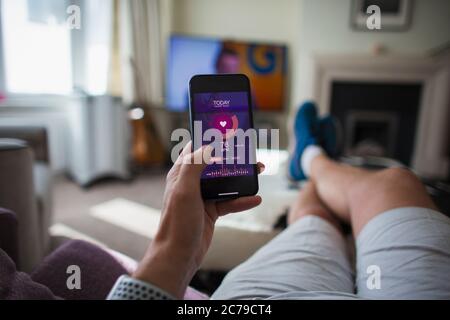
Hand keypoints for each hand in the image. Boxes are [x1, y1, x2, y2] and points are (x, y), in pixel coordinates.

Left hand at [133, 142, 263, 297]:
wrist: (179, 255)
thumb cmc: (177, 222)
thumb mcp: (184, 190)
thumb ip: (194, 165)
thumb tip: (209, 146)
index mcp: (181, 173)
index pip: (195, 148)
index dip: (209, 138)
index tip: (227, 131)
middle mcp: (191, 183)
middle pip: (215, 164)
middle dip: (232, 158)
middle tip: (249, 151)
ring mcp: (202, 197)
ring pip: (225, 182)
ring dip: (241, 178)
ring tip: (259, 171)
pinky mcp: (211, 211)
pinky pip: (229, 202)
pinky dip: (242, 200)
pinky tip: (256, 199)